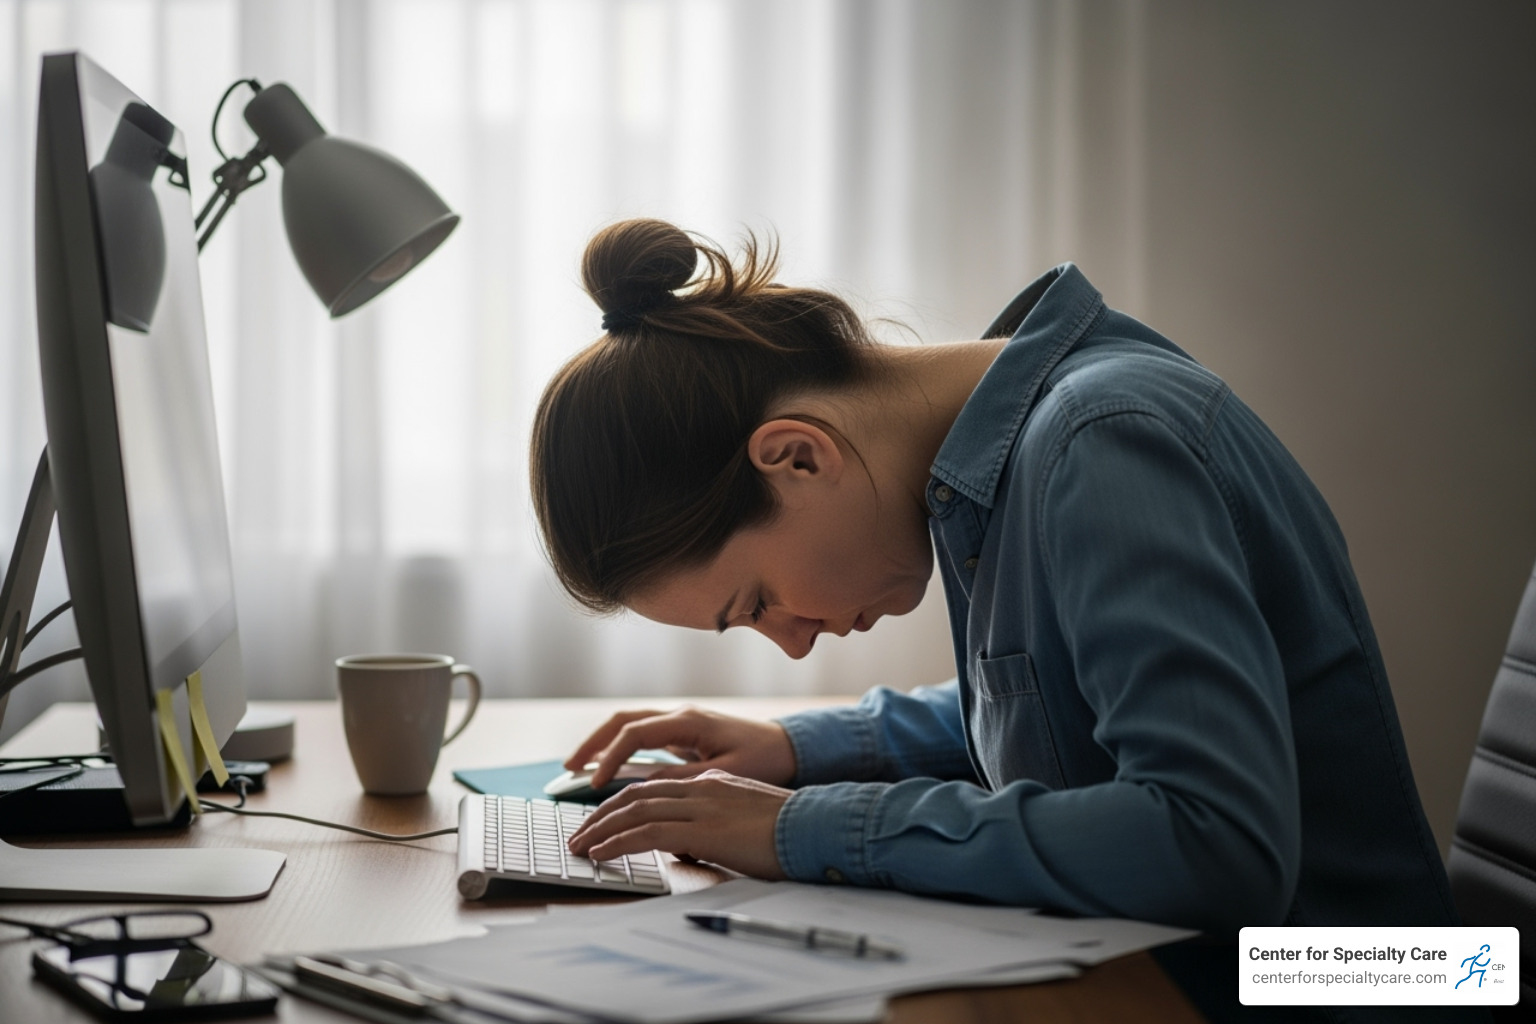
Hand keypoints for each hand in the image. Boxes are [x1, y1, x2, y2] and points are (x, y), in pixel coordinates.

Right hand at [564, 706, 796, 789]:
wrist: (791, 747)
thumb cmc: (765, 760)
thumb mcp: (725, 775)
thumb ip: (684, 780)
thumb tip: (645, 788)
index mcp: (689, 722)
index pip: (635, 733)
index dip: (610, 757)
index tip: (595, 783)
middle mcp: (680, 716)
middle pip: (623, 721)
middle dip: (593, 742)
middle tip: (568, 768)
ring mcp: (680, 724)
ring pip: (629, 725)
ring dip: (602, 743)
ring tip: (577, 768)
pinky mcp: (683, 735)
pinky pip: (642, 737)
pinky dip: (619, 749)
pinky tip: (608, 769)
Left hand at [567, 770, 790, 879]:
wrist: (816, 828)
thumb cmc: (790, 831)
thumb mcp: (745, 820)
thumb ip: (713, 824)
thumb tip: (686, 844)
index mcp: (713, 783)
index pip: (655, 789)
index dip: (623, 805)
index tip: (602, 822)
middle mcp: (702, 787)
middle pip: (636, 795)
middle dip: (602, 815)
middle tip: (579, 834)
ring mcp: (701, 806)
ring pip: (634, 811)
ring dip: (600, 829)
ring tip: (579, 846)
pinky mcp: (701, 829)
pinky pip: (646, 833)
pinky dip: (617, 842)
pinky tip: (601, 854)